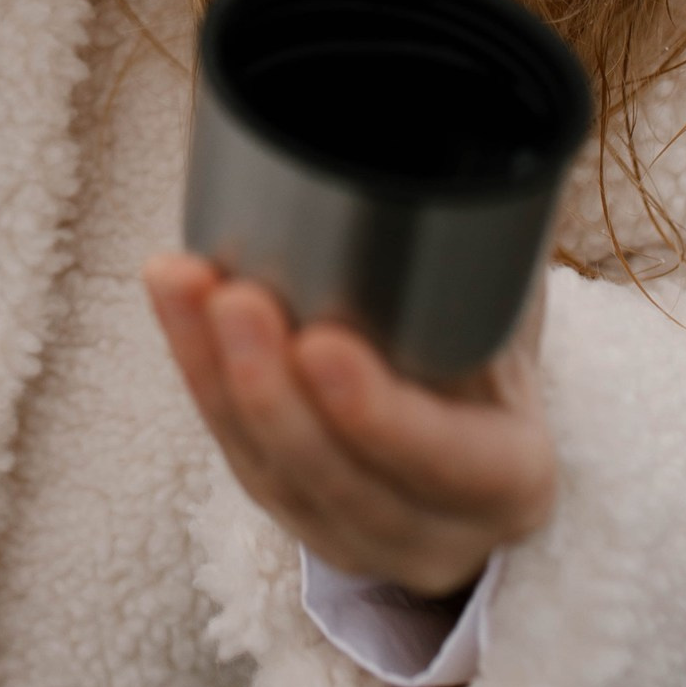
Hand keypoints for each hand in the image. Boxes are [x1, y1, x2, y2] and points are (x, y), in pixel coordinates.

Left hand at [144, 255, 554, 599]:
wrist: (464, 397)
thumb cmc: (493, 333)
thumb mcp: (512, 302)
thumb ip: (494, 249)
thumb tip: (491, 152)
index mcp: (510, 480)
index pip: (451, 465)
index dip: (382, 419)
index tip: (321, 345)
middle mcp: (434, 531)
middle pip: (339, 480)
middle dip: (272, 391)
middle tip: (235, 297)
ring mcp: (354, 534)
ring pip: (269, 469)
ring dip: (214, 373)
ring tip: (184, 281)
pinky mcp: (287, 506)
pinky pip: (231, 446)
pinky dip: (195, 365)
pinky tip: (172, 288)